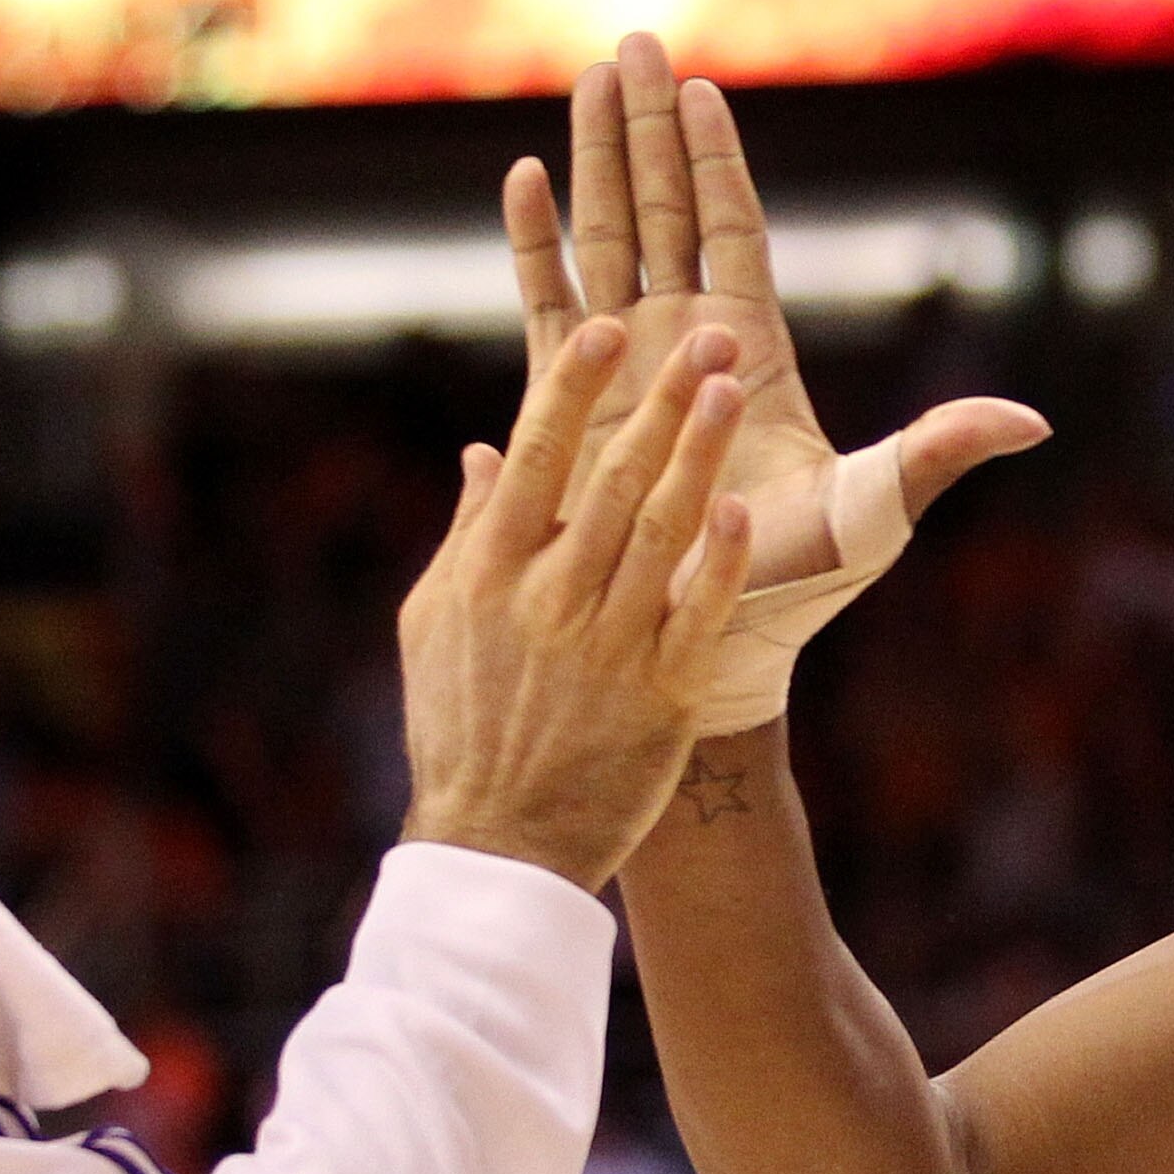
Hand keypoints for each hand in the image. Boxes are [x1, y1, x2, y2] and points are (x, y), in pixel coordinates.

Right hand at [397, 317, 754, 890]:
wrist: (500, 843)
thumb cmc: (460, 726)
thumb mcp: (435, 625)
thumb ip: (466, 533)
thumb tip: (482, 452)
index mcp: (489, 574)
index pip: (535, 459)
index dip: (573, 390)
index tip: (607, 330)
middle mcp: (549, 601)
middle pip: (614, 480)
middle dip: (661, 401)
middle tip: (706, 338)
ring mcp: (608, 647)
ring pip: (662, 532)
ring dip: (697, 455)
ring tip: (727, 391)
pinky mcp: (662, 694)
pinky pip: (697, 612)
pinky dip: (717, 559)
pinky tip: (737, 507)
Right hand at [503, 34, 1046, 595]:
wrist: (714, 645)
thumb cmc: (803, 583)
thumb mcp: (878, 508)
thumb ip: (938, 451)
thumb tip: (1031, 420)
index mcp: (753, 348)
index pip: (734, 230)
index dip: (716, 159)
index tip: (700, 87)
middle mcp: (687, 341)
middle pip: (665, 210)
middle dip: (646, 128)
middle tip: (631, 43)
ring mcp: (627, 365)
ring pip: (605, 239)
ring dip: (593, 161)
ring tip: (583, 80)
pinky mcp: (573, 401)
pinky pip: (546, 304)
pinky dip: (535, 241)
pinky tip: (524, 177)